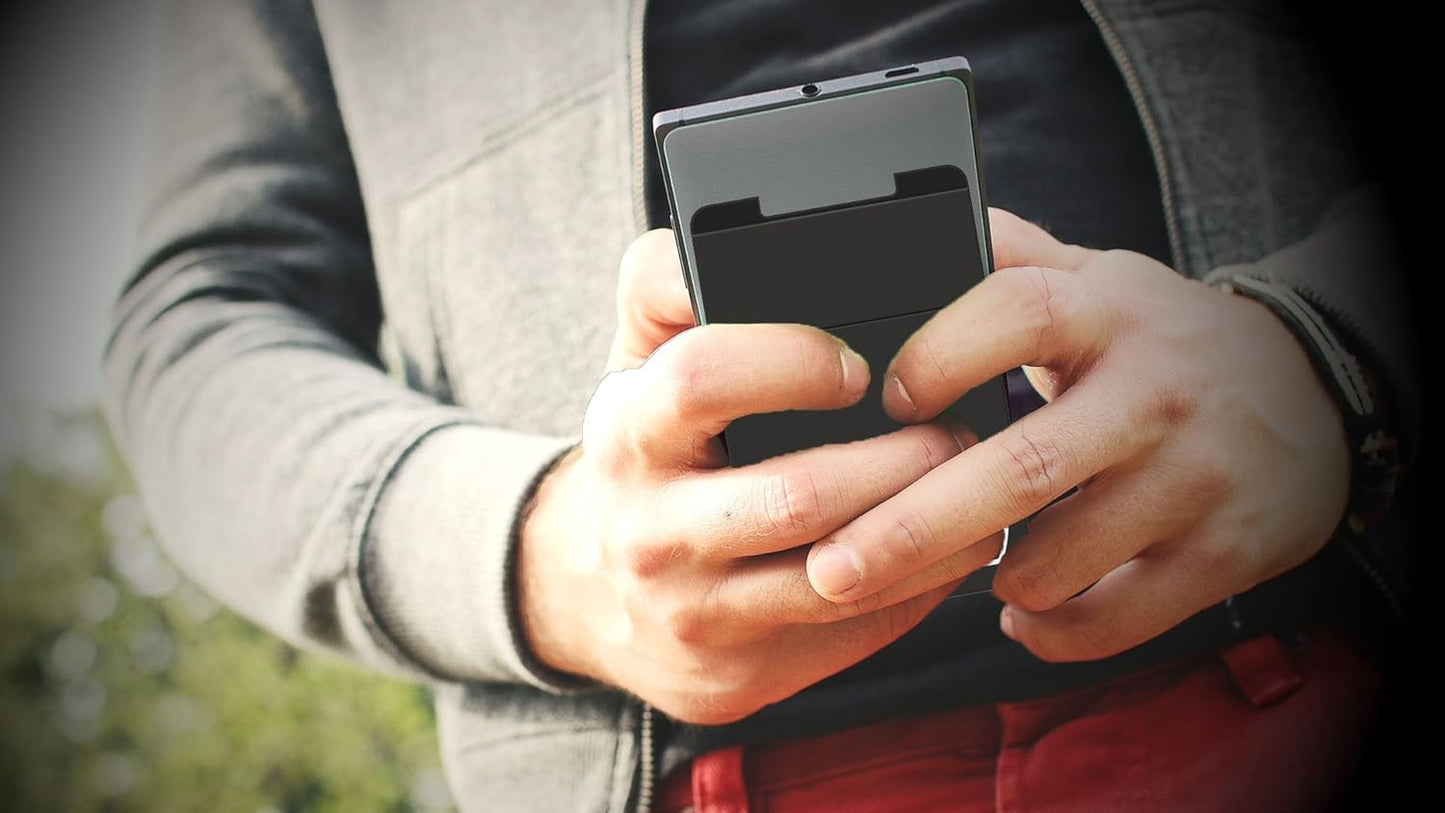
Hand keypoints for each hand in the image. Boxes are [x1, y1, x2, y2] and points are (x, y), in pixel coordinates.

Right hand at [517, 230, 985, 723]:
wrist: (583, 590)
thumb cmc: (645, 448)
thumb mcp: (635, 359)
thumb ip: (670, 283)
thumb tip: (734, 233)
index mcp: (629, 432)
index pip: (703, 379)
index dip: (794, 361)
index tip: (857, 362)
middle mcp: (648, 531)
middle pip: (795, 497)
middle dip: (900, 461)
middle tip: (960, 431)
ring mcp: (690, 615)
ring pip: (839, 578)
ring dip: (930, 531)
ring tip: (979, 488)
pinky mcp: (731, 680)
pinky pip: (849, 634)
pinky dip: (915, 588)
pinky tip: (949, 550)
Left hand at [804, 209, 1350, 661]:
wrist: (1309, 394)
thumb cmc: (1156, 340)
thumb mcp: (1093, 277)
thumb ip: (1003, 255)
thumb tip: (894, 231)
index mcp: (1107, 312)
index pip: (1017, 313)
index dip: (940, 355)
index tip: (887, 399)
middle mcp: (1152, 393)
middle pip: (1022, 469)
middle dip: (911, 529)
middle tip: (829, 570)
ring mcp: (1193, 479)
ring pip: (1059, 559)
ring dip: (986, 579)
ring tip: (950, 572)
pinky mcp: (1224, 553)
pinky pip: (1114, 619)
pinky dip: (1050, 629)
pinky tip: (1022, 611)